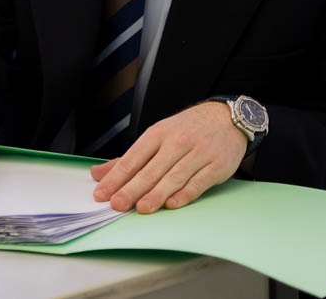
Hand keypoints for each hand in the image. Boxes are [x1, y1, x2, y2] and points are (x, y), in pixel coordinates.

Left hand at [89, 101, 246, 213]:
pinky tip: (173, 203)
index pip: (132, 158)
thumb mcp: (156, 135)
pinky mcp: (216, 166)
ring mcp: (197, 154)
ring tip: (142, 208)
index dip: (116, 177)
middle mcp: (176, 143)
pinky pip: (199, 182)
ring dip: (156, 194)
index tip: (102, 193)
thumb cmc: (187, 129)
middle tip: (117, 204)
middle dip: (131, 188)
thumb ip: (129, 158)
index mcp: (157, 134)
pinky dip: (185, 193)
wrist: (226, 118)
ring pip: (173, 177)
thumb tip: (99, 173)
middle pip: (150, 170)